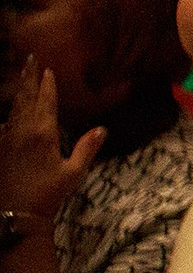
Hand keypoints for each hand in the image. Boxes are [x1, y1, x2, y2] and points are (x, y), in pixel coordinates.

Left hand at [1, 57, 103, 215]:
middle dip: (28, 78)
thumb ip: (87, 148)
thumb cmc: (48, 193)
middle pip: (25, 98)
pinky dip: (11, 113)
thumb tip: (102, 128)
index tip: (47, 69)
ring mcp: (7, 138)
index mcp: (42, 133)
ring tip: (22, 78)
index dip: (47, 84)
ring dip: (19, 92)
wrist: (16, 212)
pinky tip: (12, 112)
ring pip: (13, 108)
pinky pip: (5, 124)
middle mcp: (22, 130)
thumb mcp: (73, 172)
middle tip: (29, 60)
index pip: (46, 101)